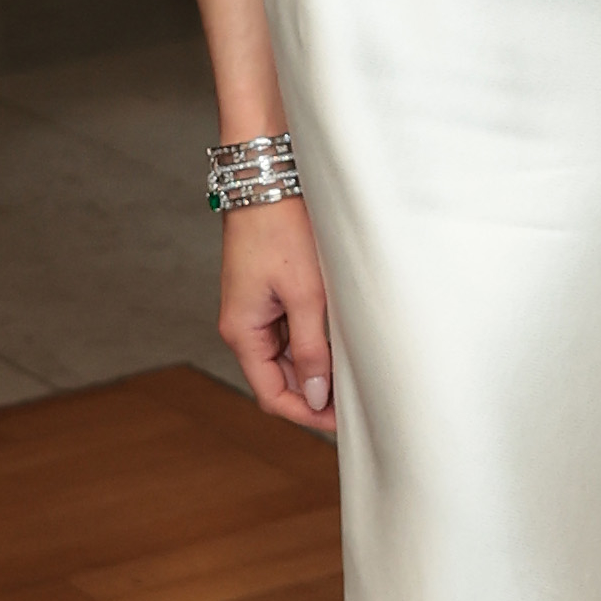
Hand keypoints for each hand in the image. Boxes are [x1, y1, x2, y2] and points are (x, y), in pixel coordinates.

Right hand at [220, 200, 336, 437]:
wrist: (267, 179)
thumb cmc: (283, 229)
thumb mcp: (305, 295)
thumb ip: (312, 349)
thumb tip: (315, 395)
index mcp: (243, 332)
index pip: (272, 395)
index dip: (307, 414)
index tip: (343, 421)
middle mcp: (243, 326)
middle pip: (279, 379)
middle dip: (315, 394)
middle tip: (357, 400)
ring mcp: (254, 310)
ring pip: (286, 357)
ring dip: (316, 368)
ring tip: (354, 373)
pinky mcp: (266, 294)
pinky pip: (288, 332)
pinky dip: (312, 343)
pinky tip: (340, 343)